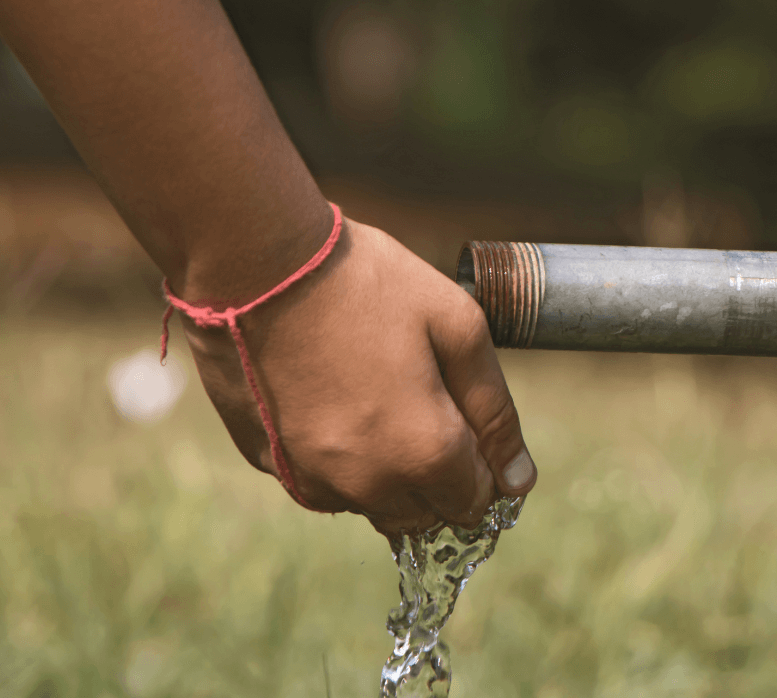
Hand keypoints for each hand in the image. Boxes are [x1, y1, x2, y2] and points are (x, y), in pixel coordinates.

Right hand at [178, 218, 535, 532]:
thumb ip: (494, 411)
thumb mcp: (456, 326)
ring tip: (377, 392)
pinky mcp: (271, 465)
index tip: (465, 415)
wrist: (256, 262)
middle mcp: (368, 484)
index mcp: (424, 452)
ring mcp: (312, 479)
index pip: (475, 502)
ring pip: (374, 506)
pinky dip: (340, 462)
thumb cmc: (367, 283)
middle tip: (426, 400)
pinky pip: (324, 486)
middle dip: (439, 474)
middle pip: (425, 515)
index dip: (483, 463)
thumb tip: (519, 482)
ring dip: (389, 472)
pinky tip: (336, 401)